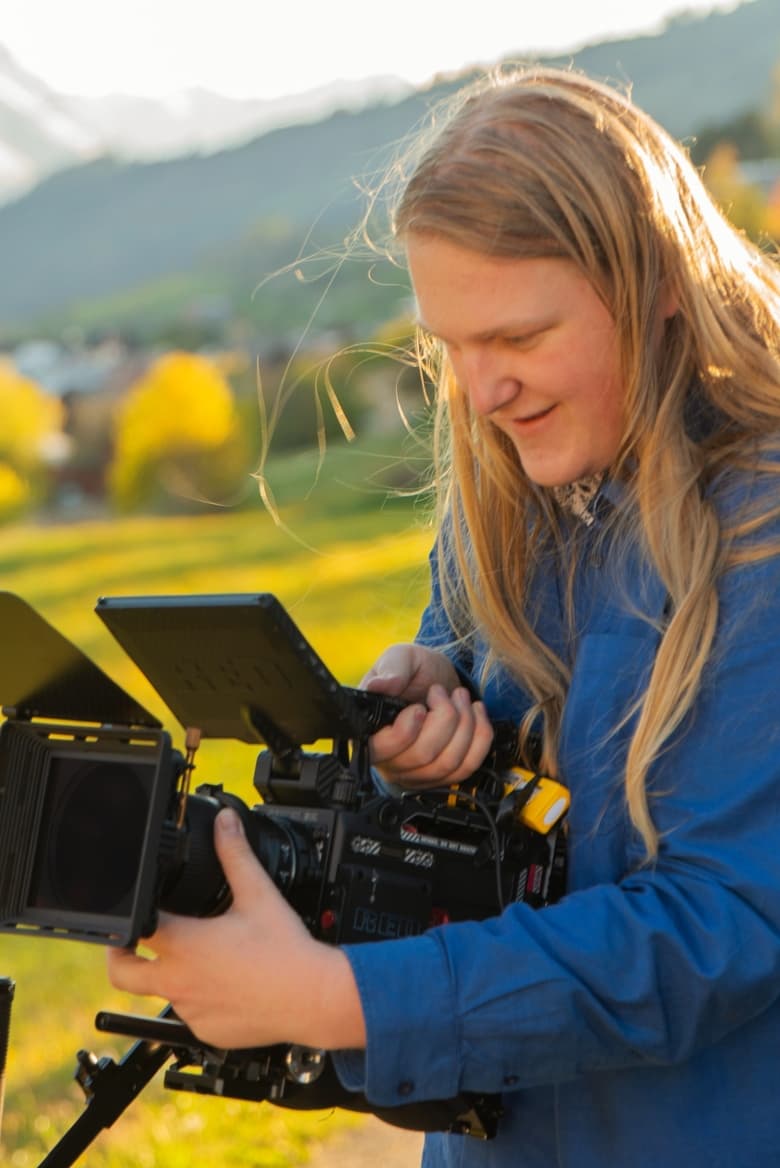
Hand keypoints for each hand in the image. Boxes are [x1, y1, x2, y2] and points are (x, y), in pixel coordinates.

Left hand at [107, 808, 365, 1051]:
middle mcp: (179, 981)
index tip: (140, 908)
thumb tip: (225, 823)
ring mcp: (191, 1010)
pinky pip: (191, 1015)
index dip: (133, 912)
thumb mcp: (257, 892)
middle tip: (132, 943)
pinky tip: (225, 985)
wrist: (312, 997)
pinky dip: (199, 1000)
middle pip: (122, 974)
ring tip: (200, 959)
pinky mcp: (207, 1031)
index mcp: (185, 945)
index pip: (135, 927)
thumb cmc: (285, 949)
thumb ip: (235, 853)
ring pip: (163, 993)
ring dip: (171, 976)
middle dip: (120, 956)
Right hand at [361, 644, 493, 786]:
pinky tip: (475, 713)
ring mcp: (418, 774)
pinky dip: (480, 737)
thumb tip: (377, 686)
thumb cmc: (414, 672)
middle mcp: (390, 761)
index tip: (419, 707)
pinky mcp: (444, 777)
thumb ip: (390, 671)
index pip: (380, 751)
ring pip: (447, 763)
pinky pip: (468, 767)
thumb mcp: (400, 658)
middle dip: (443, 717)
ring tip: (460, 697)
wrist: (438, 679)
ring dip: (464, 724)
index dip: (405, 731)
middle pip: (422, 756)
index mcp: (370, 734)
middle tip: (441, 692)